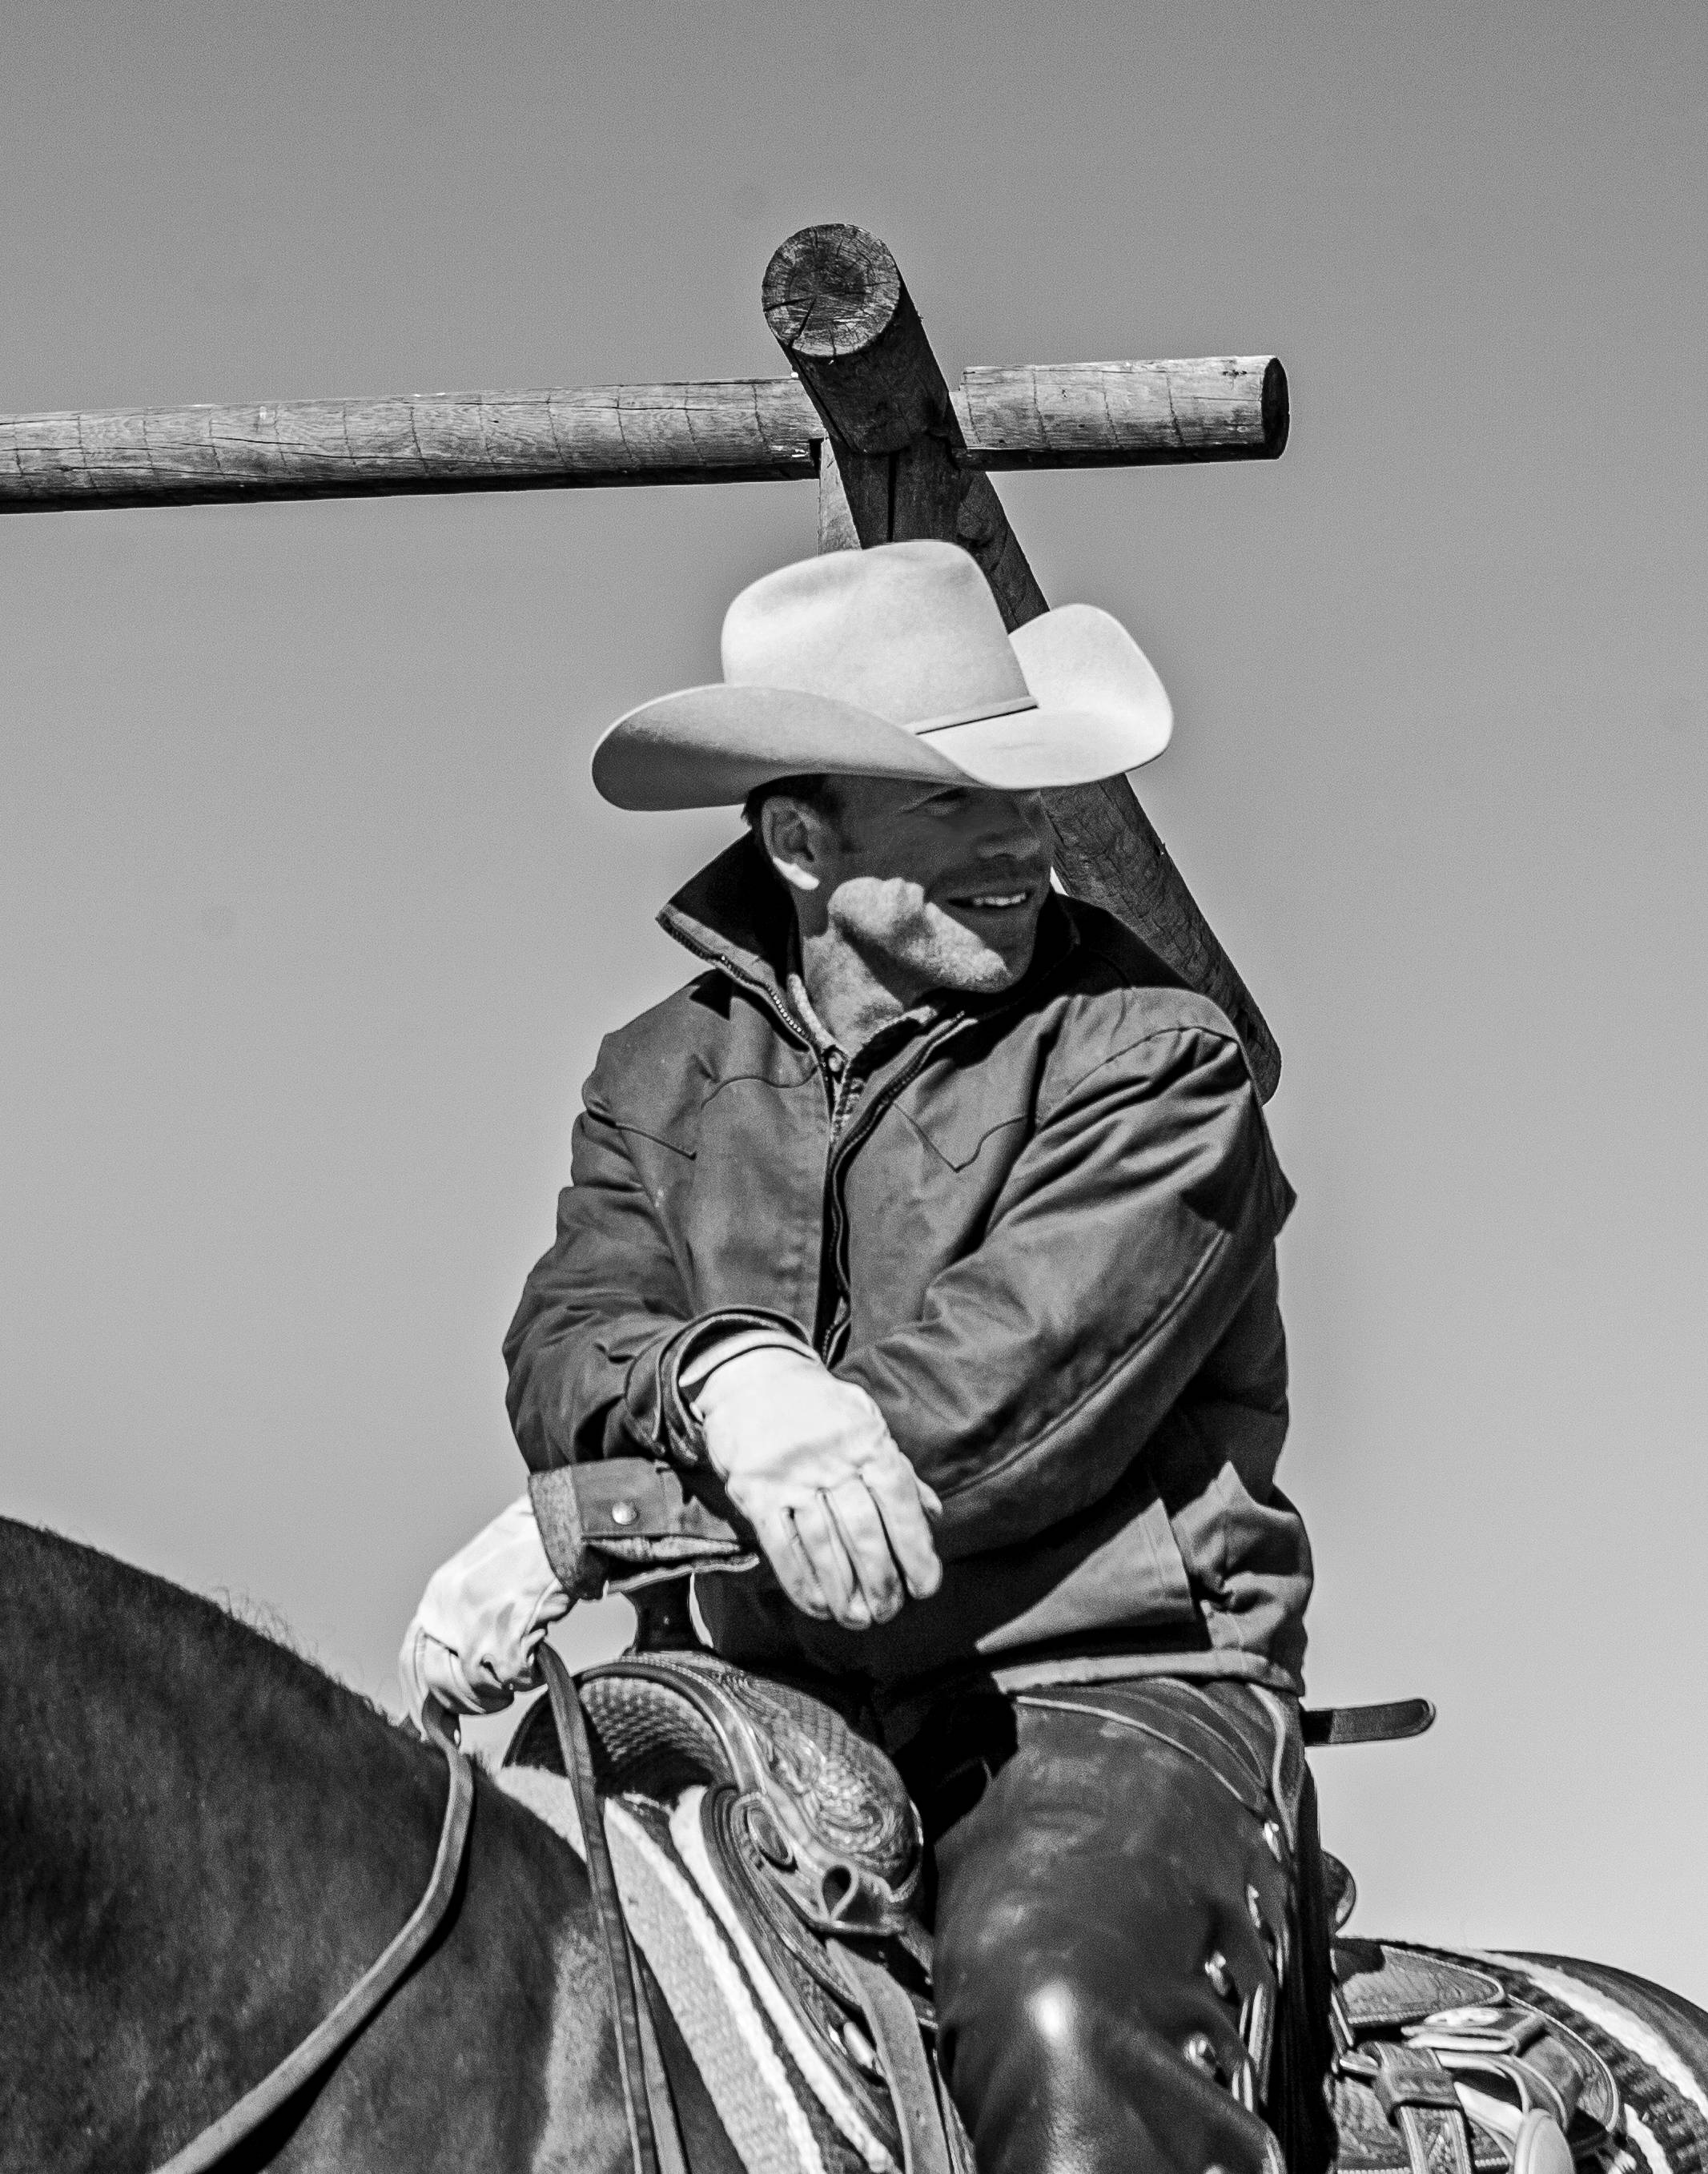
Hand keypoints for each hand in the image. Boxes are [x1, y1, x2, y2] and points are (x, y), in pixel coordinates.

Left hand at [398, 1493, 568, 1729]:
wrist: (558, 1529)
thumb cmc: (528, 1545)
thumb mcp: (477, 1574)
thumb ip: (464, 1612)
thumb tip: (463, 1655)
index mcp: (437, 1599)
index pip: (412, 1660)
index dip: (421, 1696)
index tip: (434, 1721)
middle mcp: (446, 1616)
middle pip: (440, 1684)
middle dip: (466, 1702)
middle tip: (491, 1699)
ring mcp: (473, 1630)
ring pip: (475, 1689)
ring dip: (499, 1692)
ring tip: (517, 1678)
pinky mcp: (505, 1640)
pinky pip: (513, 1680)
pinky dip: (529, 1678)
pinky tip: (537, 1660)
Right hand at [694, 1346, 941, 1629]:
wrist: (752, 1375)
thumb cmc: (819, 1407)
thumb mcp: (866, 1421)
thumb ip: (899, 1469)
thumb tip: (934, 1515)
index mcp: (867, 1441)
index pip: (899, 1501)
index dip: (916, 1548)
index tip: (926, 1587)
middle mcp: (831, 1459)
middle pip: (862, 1531)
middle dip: (880, 1580)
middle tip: (888, 1612)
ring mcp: (790, 1476)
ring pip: (822, 1545)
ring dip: (843, 1590)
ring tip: (857, 1619)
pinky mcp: (755, 1491)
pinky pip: (781, 1545)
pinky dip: (800, 1582)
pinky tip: (817, 1605)